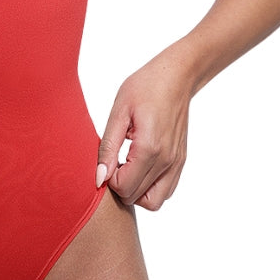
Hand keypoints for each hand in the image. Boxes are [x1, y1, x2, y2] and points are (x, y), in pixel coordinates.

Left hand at [96, 59, 192, 210]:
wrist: (177, 77)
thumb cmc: (145, 87)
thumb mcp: (119, 112)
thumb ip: (108, 147)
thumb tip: (99, 178)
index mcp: (149, 148)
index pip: (124, 188)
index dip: (108, 179)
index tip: (106, 159)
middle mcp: (167, 160)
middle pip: (136, 198)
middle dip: (119, 186)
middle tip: (113, 162)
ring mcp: (176, 163)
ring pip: (153, 202)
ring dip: (135, 191)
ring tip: (126, 167)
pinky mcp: (181, 162)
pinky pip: (165, 191)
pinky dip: (150, 188)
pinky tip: (139, 167)